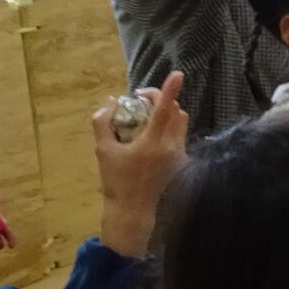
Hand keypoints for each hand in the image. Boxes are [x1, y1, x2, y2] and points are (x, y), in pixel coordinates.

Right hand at [91, 73, 186, 259]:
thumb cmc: (117, 183)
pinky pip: (180, 139)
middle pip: (176, 111)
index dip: (170, 89)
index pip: (164, 110)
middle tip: (141, 104)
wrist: (136, 214)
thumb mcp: (103, 152)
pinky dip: (169, 132)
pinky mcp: (185, 165)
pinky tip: (152, 142)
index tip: (178, 74)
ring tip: (146, 121)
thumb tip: (109, 101)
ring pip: (181, 124)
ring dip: (167, 115)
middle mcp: (172, 148)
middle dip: (161, 101)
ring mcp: (181, 157)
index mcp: (152, 144)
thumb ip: (103, 123)